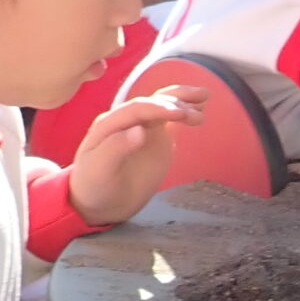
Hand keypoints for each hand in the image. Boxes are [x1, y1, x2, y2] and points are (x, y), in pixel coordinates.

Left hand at [65, 86, 204, 226]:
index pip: (137, 109)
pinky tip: (201, 108)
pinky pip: (172, 120)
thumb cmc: (94, 186)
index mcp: (110, 124)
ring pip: (164, 105)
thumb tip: (140, 130)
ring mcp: (143, 127)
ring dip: (183, 100)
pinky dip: (185, 112)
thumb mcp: (99, 170)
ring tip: (205, 99)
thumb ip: (116, 148)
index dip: (158, 108)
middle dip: (175, 103)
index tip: (180, 113)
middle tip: (196, 113)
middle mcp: (127, 120)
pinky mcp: (156, 138)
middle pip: (153, 103)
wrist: (100, 202)